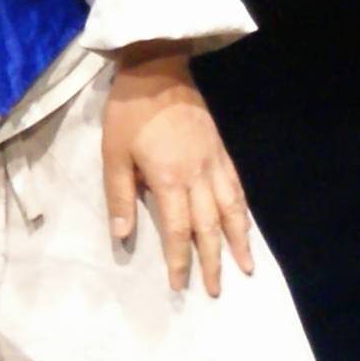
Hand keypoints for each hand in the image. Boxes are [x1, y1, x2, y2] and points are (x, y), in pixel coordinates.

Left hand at [102, 48, 253, 296]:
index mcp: (170, 179)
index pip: (178, 230)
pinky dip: (242, 210)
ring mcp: (214, 163)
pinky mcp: (221, 150)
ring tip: (245, 267)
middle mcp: (198, 176)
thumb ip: (119, 195)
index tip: (179, 283)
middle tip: (215, 289)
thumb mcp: (113, 153)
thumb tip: (123, 235)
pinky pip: (236, 187)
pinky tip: (244, 224)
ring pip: (231, 210)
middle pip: (209, 227)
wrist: (157, 71)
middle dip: (213, 261)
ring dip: (238, 241)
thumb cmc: (130, 113)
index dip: (180, 259)